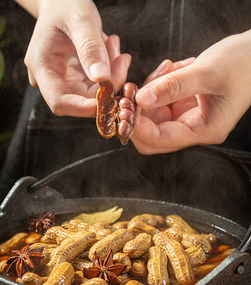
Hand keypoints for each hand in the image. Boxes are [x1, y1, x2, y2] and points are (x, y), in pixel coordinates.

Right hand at [24, 0, 130, 116]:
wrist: (62, 0)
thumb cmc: (66, 3)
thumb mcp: (80, 19)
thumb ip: (90, 48)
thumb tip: (101, 78)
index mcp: (41, 67)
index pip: (60, 103)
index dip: (84, 108)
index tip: (111, 99)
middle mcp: (49, 79)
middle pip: (80, 100)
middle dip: (106, 85)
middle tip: (122, 59)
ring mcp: (63, 80)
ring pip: (92, 94)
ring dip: (111, 76)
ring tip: (113, 45)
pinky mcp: (75, 78)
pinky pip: (96, 84)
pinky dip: (109, 71)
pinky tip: (111, 49)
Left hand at [132, 30, 250, 153]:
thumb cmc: (242, 64)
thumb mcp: (208, 73)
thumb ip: (173, 87)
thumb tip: (140, 99)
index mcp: (203, 130)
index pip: (159, 140)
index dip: (137, 127)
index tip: (126, 107)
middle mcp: (192, 128)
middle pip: (149, 135)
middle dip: (136, 114)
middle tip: (131, 90)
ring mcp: (185, 117)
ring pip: (151, 116)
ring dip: (147, 95)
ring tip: (165, 69)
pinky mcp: (181, 104)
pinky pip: (157, 101)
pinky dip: (156, 85)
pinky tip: (169, 68)